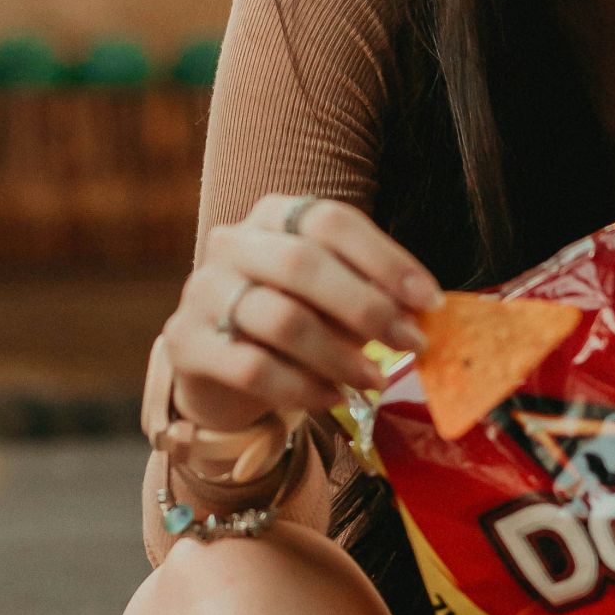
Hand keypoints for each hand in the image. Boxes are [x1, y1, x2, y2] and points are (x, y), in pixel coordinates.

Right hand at [161, 195, 442, 431]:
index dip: (385, 259)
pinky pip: (252, 367)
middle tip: (411, 343)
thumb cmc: (293, 322)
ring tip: (375, 379)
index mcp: (274, 216)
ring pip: (280, 319)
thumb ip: (371, 296)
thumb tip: (423, 313)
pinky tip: (333, 398)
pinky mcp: (185, 344)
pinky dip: (302, 387)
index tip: (429, 301)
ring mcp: (203, 291)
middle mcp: (233, 243)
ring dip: (340, 355)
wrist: (221, 371)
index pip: (331, 221)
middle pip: (303, 263)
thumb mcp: (334, 301)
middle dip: (367, 307)